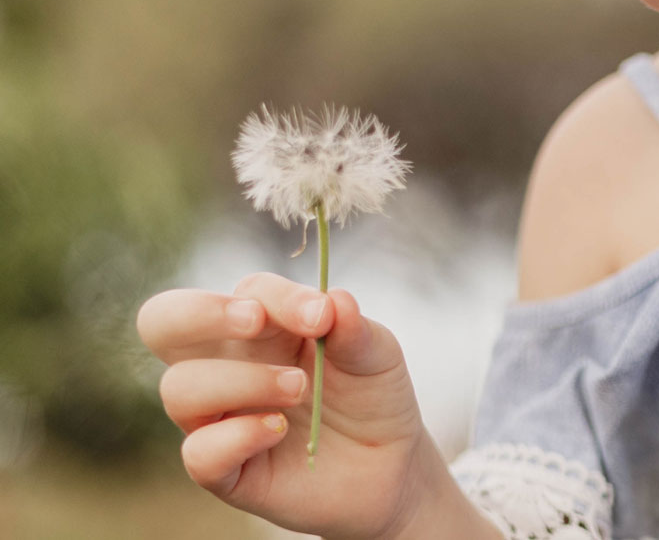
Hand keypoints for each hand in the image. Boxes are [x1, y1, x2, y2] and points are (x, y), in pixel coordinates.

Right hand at [137, 272, 428, 537]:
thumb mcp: (376, 354)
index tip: (321, 316)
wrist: (391, 463)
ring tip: (297, 388)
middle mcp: (226, 364)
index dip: (277, 297)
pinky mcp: (226, 470)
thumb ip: (355, 328)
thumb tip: (334, 300)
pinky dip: (235, 436)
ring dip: (240, 380)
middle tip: (255, 321)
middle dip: (200, 312)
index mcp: (260, 325)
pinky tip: (278, 428)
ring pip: (178, 387)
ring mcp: (220, 417)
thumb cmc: (371, 395)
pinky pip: (198, 453)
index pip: (245, 293)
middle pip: (162, 322)